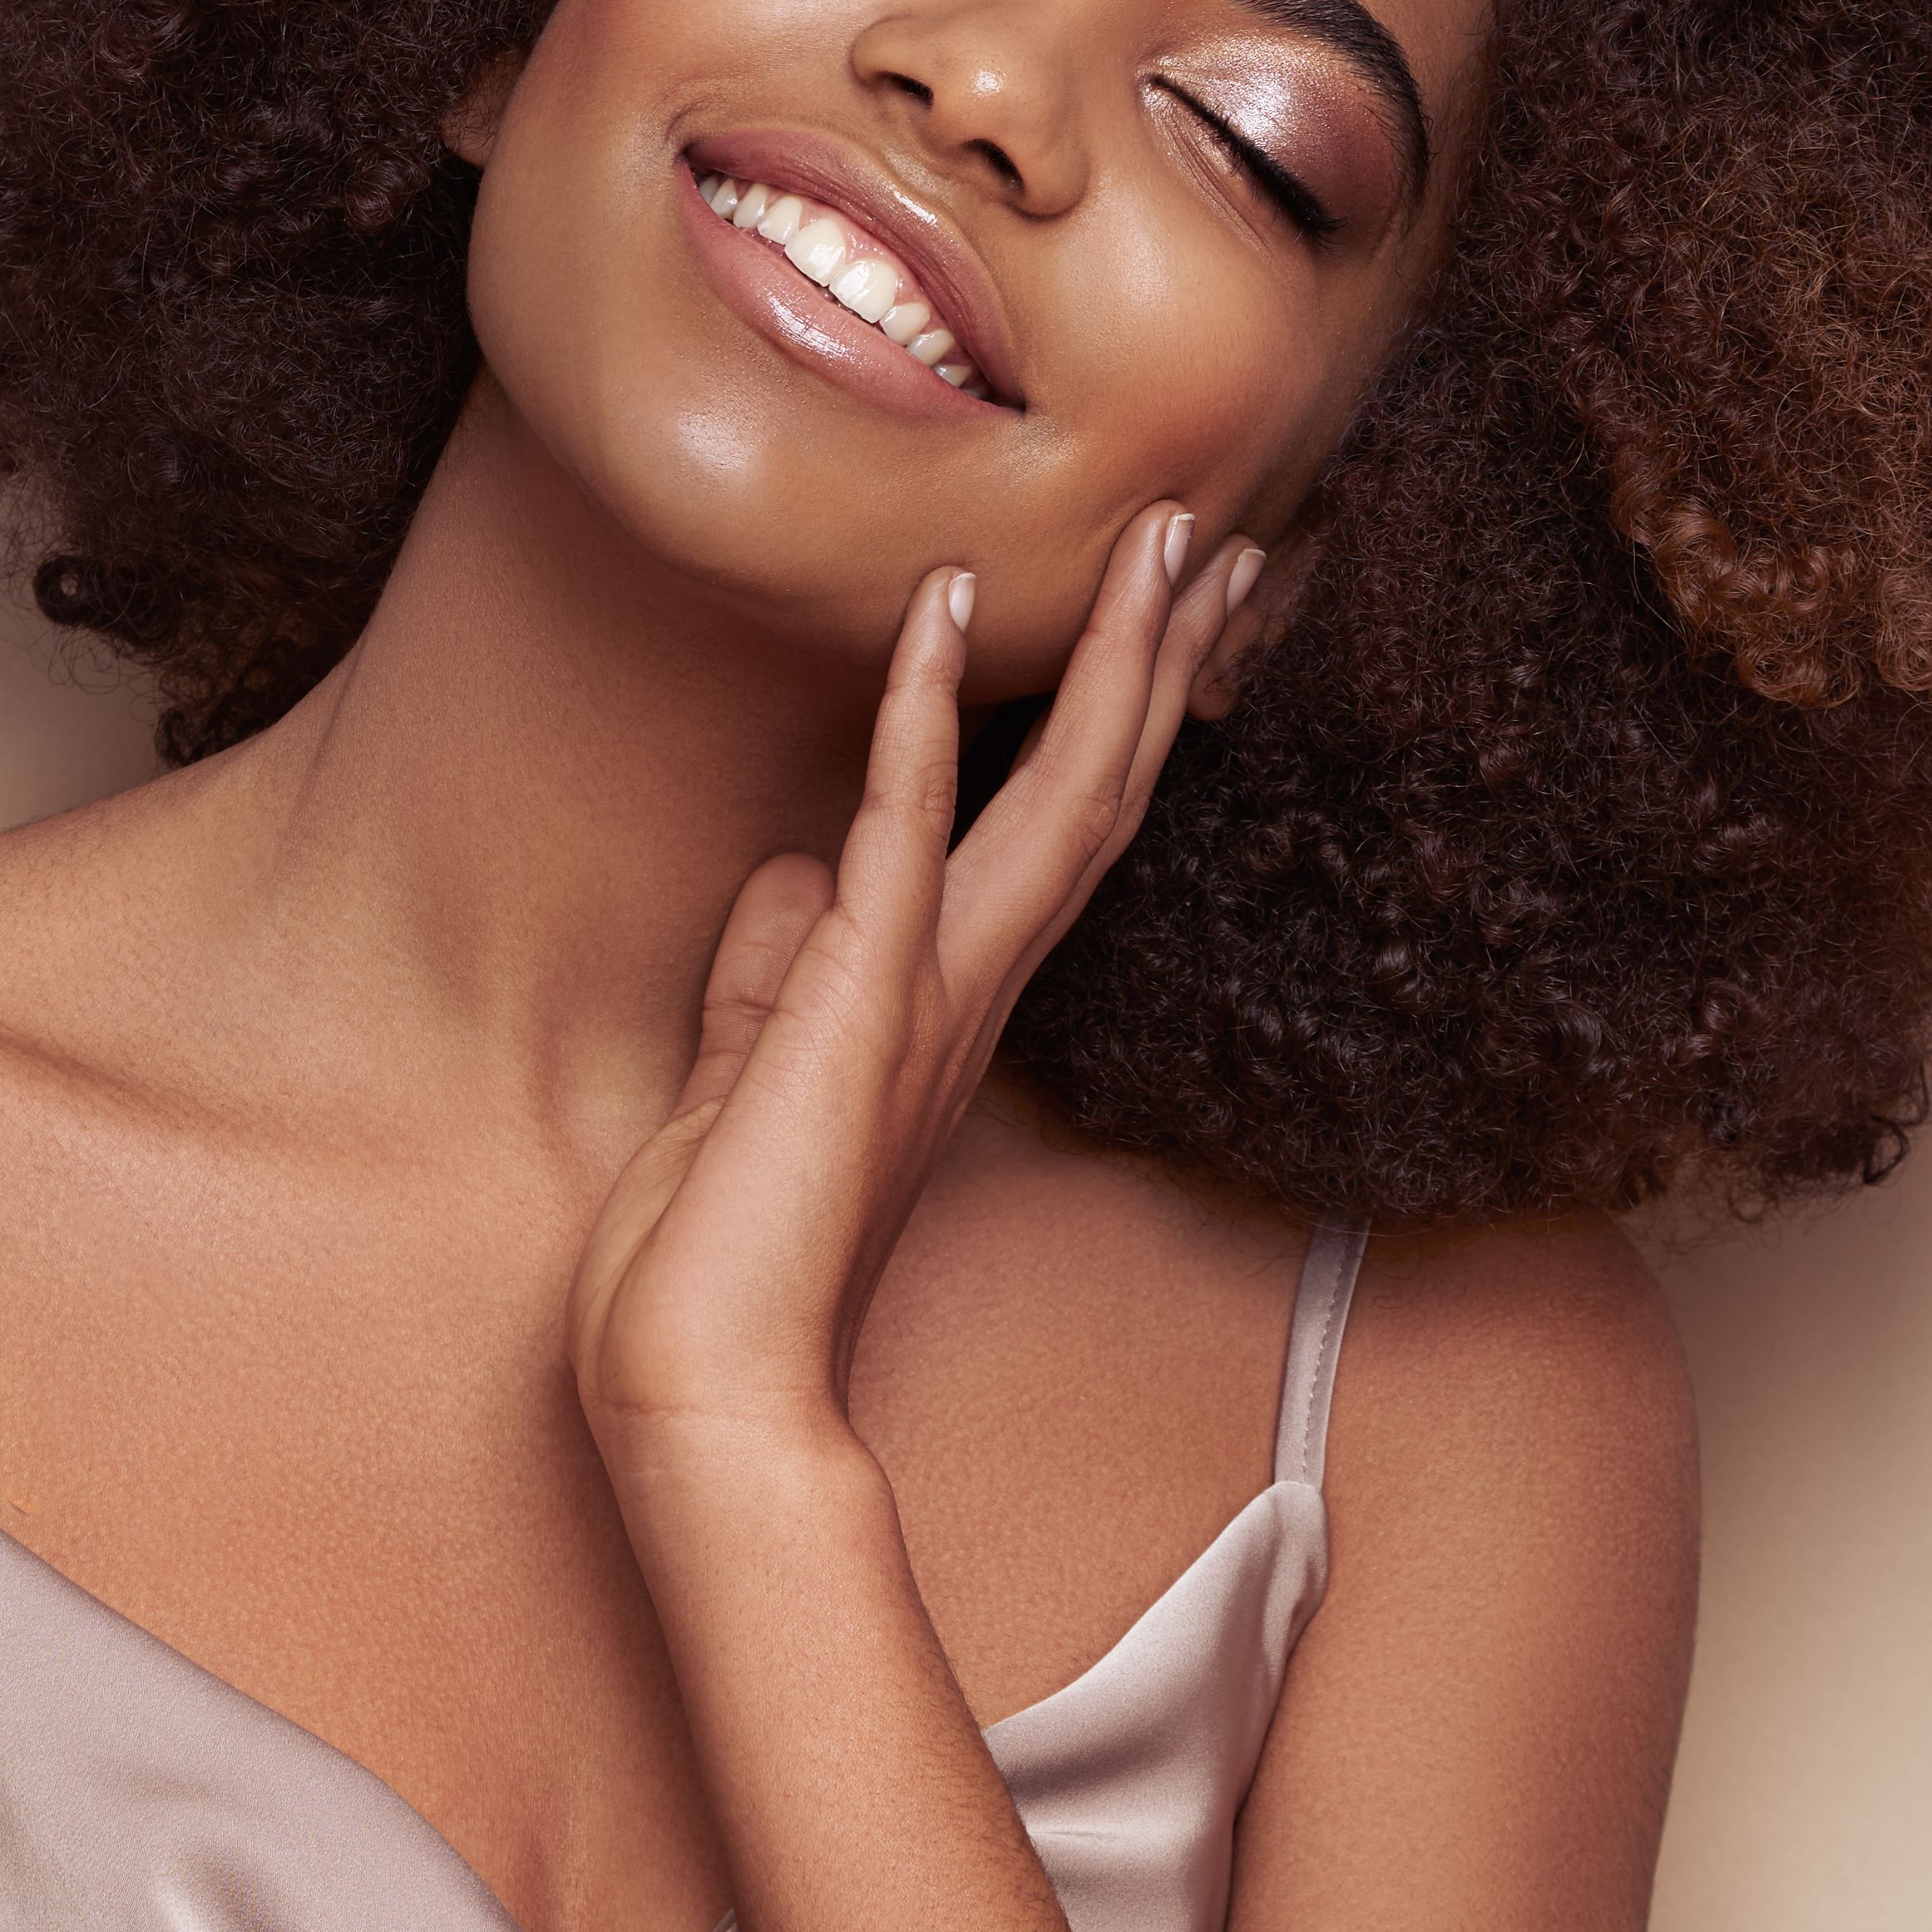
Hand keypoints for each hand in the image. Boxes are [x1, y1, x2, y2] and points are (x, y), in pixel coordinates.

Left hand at [569, 505, 1266, 1466]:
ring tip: (1166, 536)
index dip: (1110, 720)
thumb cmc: (715, 1263)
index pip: (1046, 837)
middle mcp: (962, 995)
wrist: (705, 1395)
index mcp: (940, 1013)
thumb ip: (777, 980)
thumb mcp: (744, 1085)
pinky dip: (920, 713)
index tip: (1164, 616)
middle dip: (1160, 662)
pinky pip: (901, 829)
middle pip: (1094, 795)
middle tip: (1225, 537)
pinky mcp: (855, 1007)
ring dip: (1107, 657)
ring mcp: (921, 999)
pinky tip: (939, 608)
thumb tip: (790, 879)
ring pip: (1047, 796)